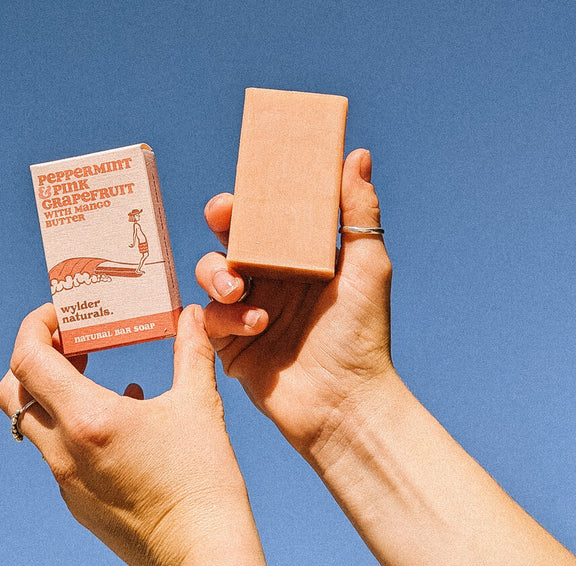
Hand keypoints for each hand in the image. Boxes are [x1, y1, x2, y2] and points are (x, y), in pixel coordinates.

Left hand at [0, 304, 259, 565]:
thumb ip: (193, 352)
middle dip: (35, 359)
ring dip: (53, 394)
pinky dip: (73, 428)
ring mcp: (66, 482)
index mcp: (89, 420)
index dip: (35, 327)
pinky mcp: (78, 504)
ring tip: (99, 377)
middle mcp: (64, 451)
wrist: (202, 552)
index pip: (28, 359)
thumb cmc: (204, 479)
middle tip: (75, 344)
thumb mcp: (200, 407)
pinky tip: (120, 423)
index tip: (61, 315)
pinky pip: (58, 455)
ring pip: (33, 425)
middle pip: (13, 392)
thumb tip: (195, 315)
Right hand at [195, 149, 394, 461]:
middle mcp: (273, 280)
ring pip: (212, 273)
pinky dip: (225, 316)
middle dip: (223, 225)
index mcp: (302, 259)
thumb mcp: (367, 267)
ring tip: (240, 290)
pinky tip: (256, 326)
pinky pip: (208, 317)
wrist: (344, 402)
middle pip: (232, 238)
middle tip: (226, 220)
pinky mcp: (231, 343)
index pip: (270, 217)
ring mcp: (249, 311)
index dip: (254, 197)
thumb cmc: (362, 335)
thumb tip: (358, 153)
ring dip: (219, 272)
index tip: (248, 182)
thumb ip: (358, 211)